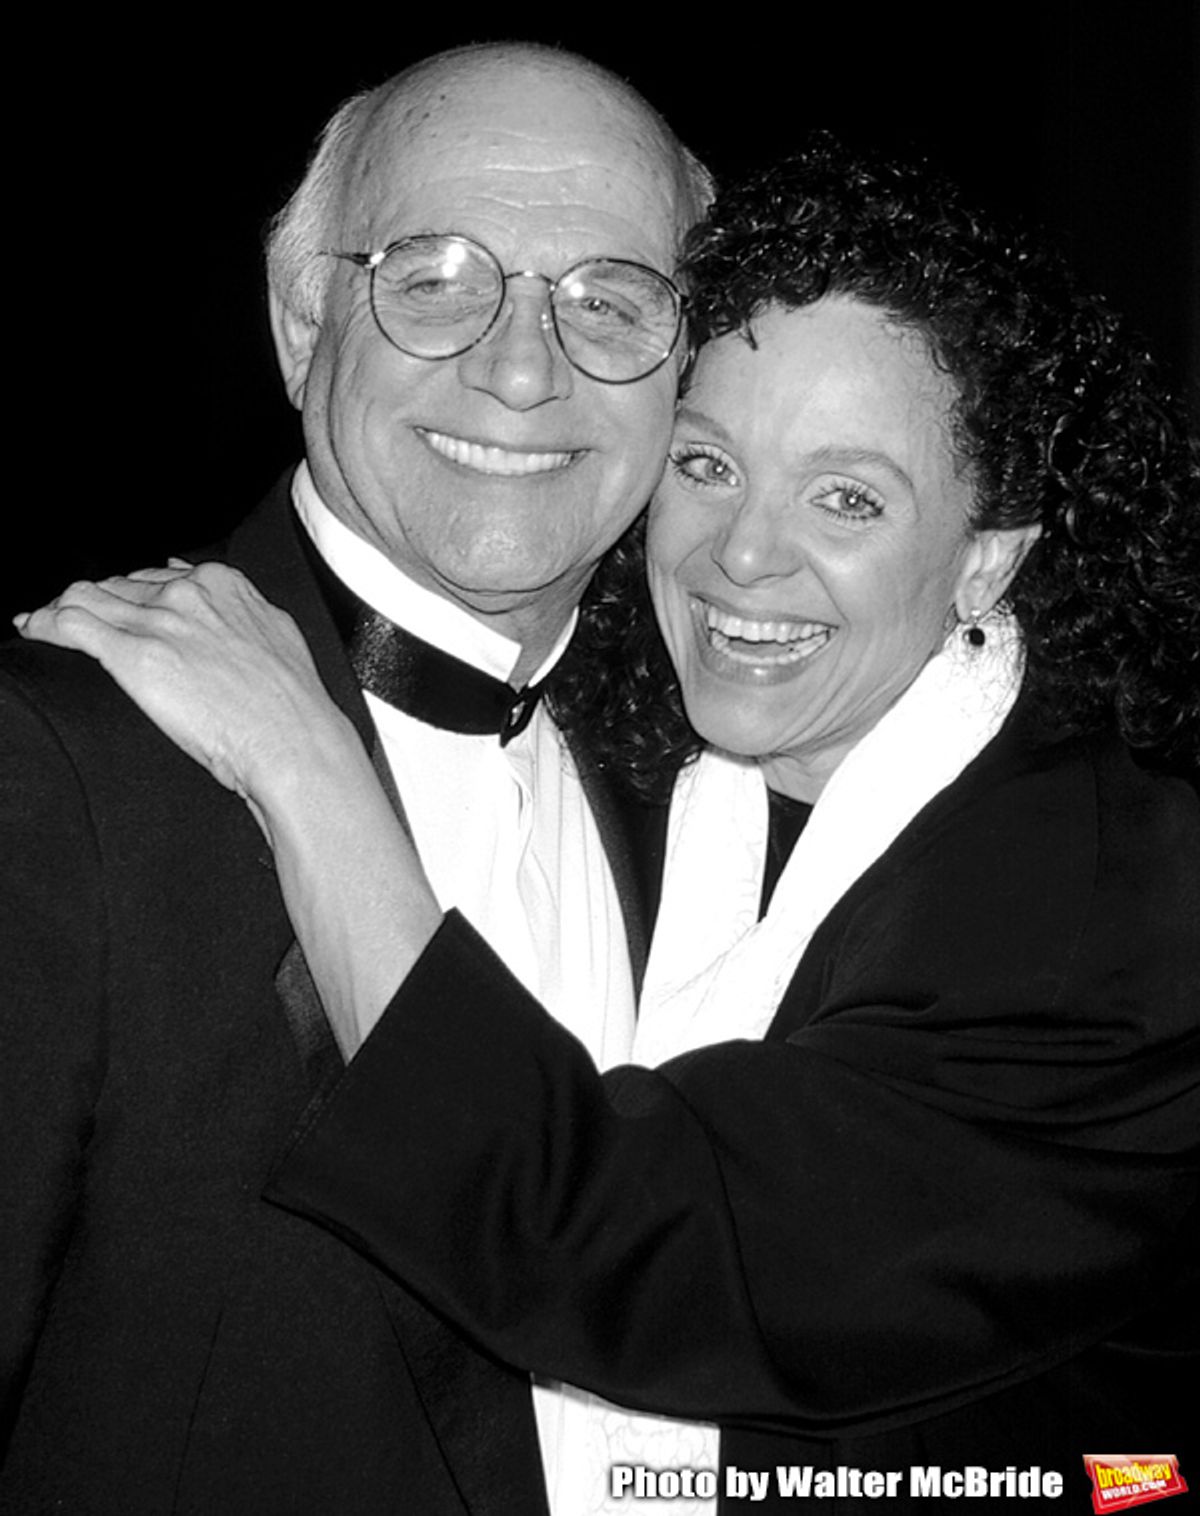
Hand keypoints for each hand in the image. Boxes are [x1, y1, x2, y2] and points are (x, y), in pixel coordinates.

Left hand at [15, 561, 356, 812]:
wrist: (292, 740)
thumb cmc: (292, 703)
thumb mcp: (275, 635)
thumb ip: (241, 612)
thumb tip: (222, 600)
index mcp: (222, 584)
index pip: (156, 577)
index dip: (130, 595)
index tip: (118, 612)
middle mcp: (187, 594)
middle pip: (117, 586)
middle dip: (94, 604)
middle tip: (76, 624)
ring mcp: (158, 622)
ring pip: (86, 597)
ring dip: (57, 610)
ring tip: (40, 623)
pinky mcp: (133, 655)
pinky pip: (70, 625)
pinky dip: (44, 624)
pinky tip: (32, 630)